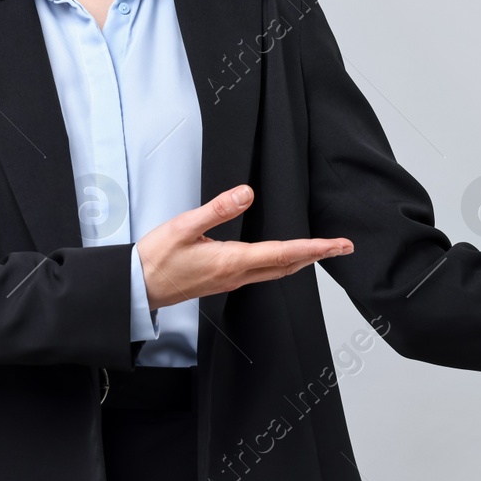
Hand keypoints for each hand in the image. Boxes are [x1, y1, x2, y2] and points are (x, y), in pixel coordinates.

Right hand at [135, 185, 353, 309]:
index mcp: (232, 260)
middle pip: (287, 266)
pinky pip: (261, 274)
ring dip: (301, 261)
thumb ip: (218, 209)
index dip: (315, 248)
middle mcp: (236, 275)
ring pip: (276, 272)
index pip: (283, 253)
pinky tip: (282, 257)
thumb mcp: (184, 226)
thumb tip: (246, 193)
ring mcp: (231, 281)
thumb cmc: (157, 258)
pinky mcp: (223, 281)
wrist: (138, 287)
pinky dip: (281, 264)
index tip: (338, 245)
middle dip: (317, 256)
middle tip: (342, 247)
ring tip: (320, 251)